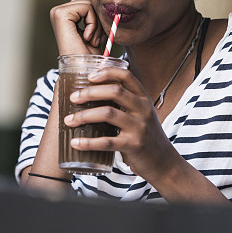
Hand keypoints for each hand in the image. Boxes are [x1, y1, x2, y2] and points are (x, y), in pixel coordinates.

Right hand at [50, 0, 105, 55]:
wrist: (85, 69)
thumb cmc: (93, 53)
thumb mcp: (98, 26)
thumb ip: (97, 9)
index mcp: (66, 11)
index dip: (100, 13)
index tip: (98, 35)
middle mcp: (59, 10)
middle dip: (99, 18)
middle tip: (96, 38)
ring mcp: (57, 11)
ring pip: (90, 2)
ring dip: (98, 23)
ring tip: (92, 40)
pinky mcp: (60, 14)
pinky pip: (87, 8)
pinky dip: (93, 23)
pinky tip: (87, 38)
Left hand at [62, 67, 178, 182]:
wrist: (162, 160)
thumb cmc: (145, 134)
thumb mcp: (140, 113)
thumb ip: (123, 103)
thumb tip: (90, 93)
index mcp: (143, 98)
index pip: (126, 76)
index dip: (107, 72)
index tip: (89, 76)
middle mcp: (143, 109)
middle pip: (115, 91)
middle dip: (90, 92)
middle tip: (73, 98)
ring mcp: (139, 127)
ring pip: (108, 114)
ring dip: (84, 116)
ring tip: (69, 120)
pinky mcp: (133, 145)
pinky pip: (107, 141)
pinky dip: (88, 142)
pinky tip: (76, 142)